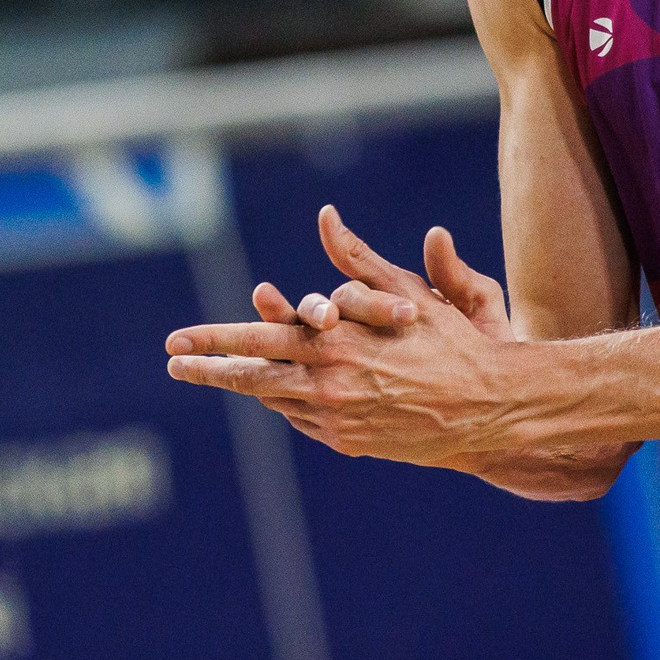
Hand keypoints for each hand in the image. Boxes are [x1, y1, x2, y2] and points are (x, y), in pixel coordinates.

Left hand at [165, 207, 518, 466]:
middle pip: (250, 378)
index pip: (255, 342)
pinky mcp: (348, 443)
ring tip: (210, 373)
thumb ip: (356, 258)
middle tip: (172, 360)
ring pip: (274, 400)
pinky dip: (287, 402)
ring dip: (244, 386)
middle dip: (206, 369)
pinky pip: (302, 419)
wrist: (487, 410)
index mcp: (334, 345)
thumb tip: (326, 216)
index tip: (176, 341)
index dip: (212, 342)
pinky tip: (276, 391)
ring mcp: (335, 420)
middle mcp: (327, 386)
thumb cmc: (450, 342)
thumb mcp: (403, 293)